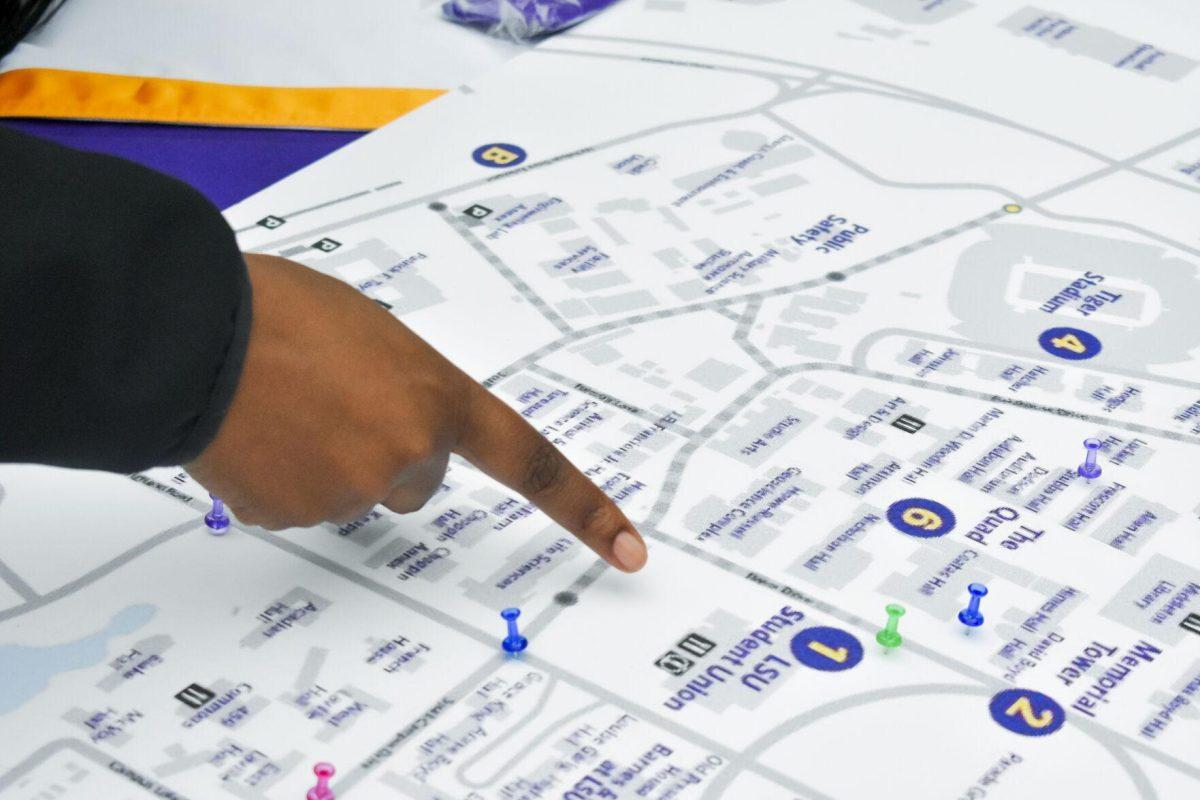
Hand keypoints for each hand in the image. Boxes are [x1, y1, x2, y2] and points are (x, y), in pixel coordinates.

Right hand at [186, 253, 648, 571]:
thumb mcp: (374, 331)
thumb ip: (405, 385)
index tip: (630, 552)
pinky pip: (299, 500)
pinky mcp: (291, 516)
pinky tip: (254, 431)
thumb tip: (387, 424)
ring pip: (352, 490)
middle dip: (384, 448)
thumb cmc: (282, 308)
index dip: (583, 510)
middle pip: (413, 478)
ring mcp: (348, 493)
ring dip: (326, 456)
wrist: (192, 330)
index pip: (531, 462)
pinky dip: (281, 474)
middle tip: (331, 398)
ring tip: (281, 402)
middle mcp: (407, 455)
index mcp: (439, 397)